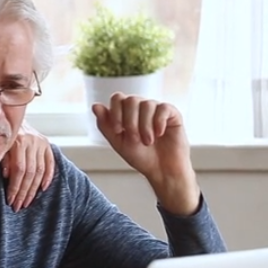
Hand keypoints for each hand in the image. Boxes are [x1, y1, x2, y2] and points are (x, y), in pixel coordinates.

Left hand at [2, 121, 54, 210]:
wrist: (8, 115)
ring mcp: (41, 142)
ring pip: (40, 171)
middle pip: (30, 173)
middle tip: (18, 206)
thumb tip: (6, 175)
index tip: (11, 200)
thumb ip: (1, 158)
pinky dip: (48, 177)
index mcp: (17, 140)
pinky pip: (50, 163)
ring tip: (27, 201)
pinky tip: (42, 189)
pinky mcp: (47, 144)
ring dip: (33, 189)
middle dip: (23, 192)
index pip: (19, 170)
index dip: (15, 187)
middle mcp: (31, 140)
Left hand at [92, 93, 199, 214]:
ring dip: (145, 126)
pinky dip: (159, 122)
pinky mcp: (172, 114)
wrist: (161, 170)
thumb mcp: (118, 142)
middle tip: (135, 139)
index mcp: (126, 111)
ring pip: (147, 104)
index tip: (118, 130)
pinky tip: (159, 134)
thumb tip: (95, 105)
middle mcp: (141, 107)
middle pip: (131, 99)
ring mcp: (157, 109)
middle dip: (130, 121)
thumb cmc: (140, 156)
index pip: (118, 98)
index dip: (115, 112)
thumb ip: (105, 125)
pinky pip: (164, 108)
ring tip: (148, 141)